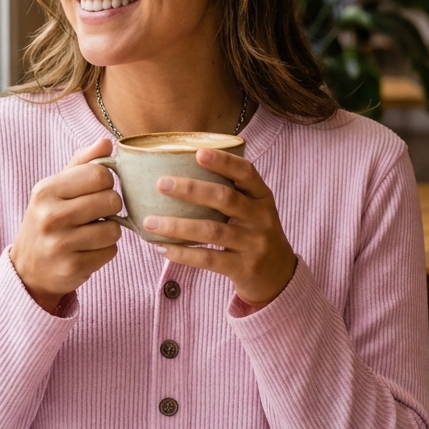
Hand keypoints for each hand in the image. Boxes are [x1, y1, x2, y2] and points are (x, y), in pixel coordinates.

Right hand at [10, 138, 122, 313]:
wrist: (27, 269)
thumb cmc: (48, 221)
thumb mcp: (56, 189)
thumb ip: (82, 163)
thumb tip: (106, 142)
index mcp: (46, 190)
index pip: (99, 174)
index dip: (105, 182)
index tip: (94, 192)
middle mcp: (50, 216)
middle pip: (111, 200)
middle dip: (110, 208)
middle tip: (95, 215)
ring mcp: (59, 244)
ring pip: (114, 229)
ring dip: (109, 231)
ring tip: (90, 233)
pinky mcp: (72, 268)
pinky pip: (110, 252)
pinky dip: (104, 251)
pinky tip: (87, 250)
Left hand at [142, 149, 296, 308]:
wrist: (280, 276)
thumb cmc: (255, 235)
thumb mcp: (254, 210)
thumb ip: (229, 194)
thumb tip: (179, 175)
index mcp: (262, 198)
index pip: (246, 173)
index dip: (224, 162)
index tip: (198, 153)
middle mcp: (261, 218)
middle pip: (225, 198)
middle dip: (191, 189)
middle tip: (161, 183)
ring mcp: (253, 244)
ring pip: (212, 230)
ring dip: (177, 226)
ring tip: (149, 222)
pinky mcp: (243, 268)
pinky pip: (208, 259)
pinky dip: (182, 254)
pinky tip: (161, 248)